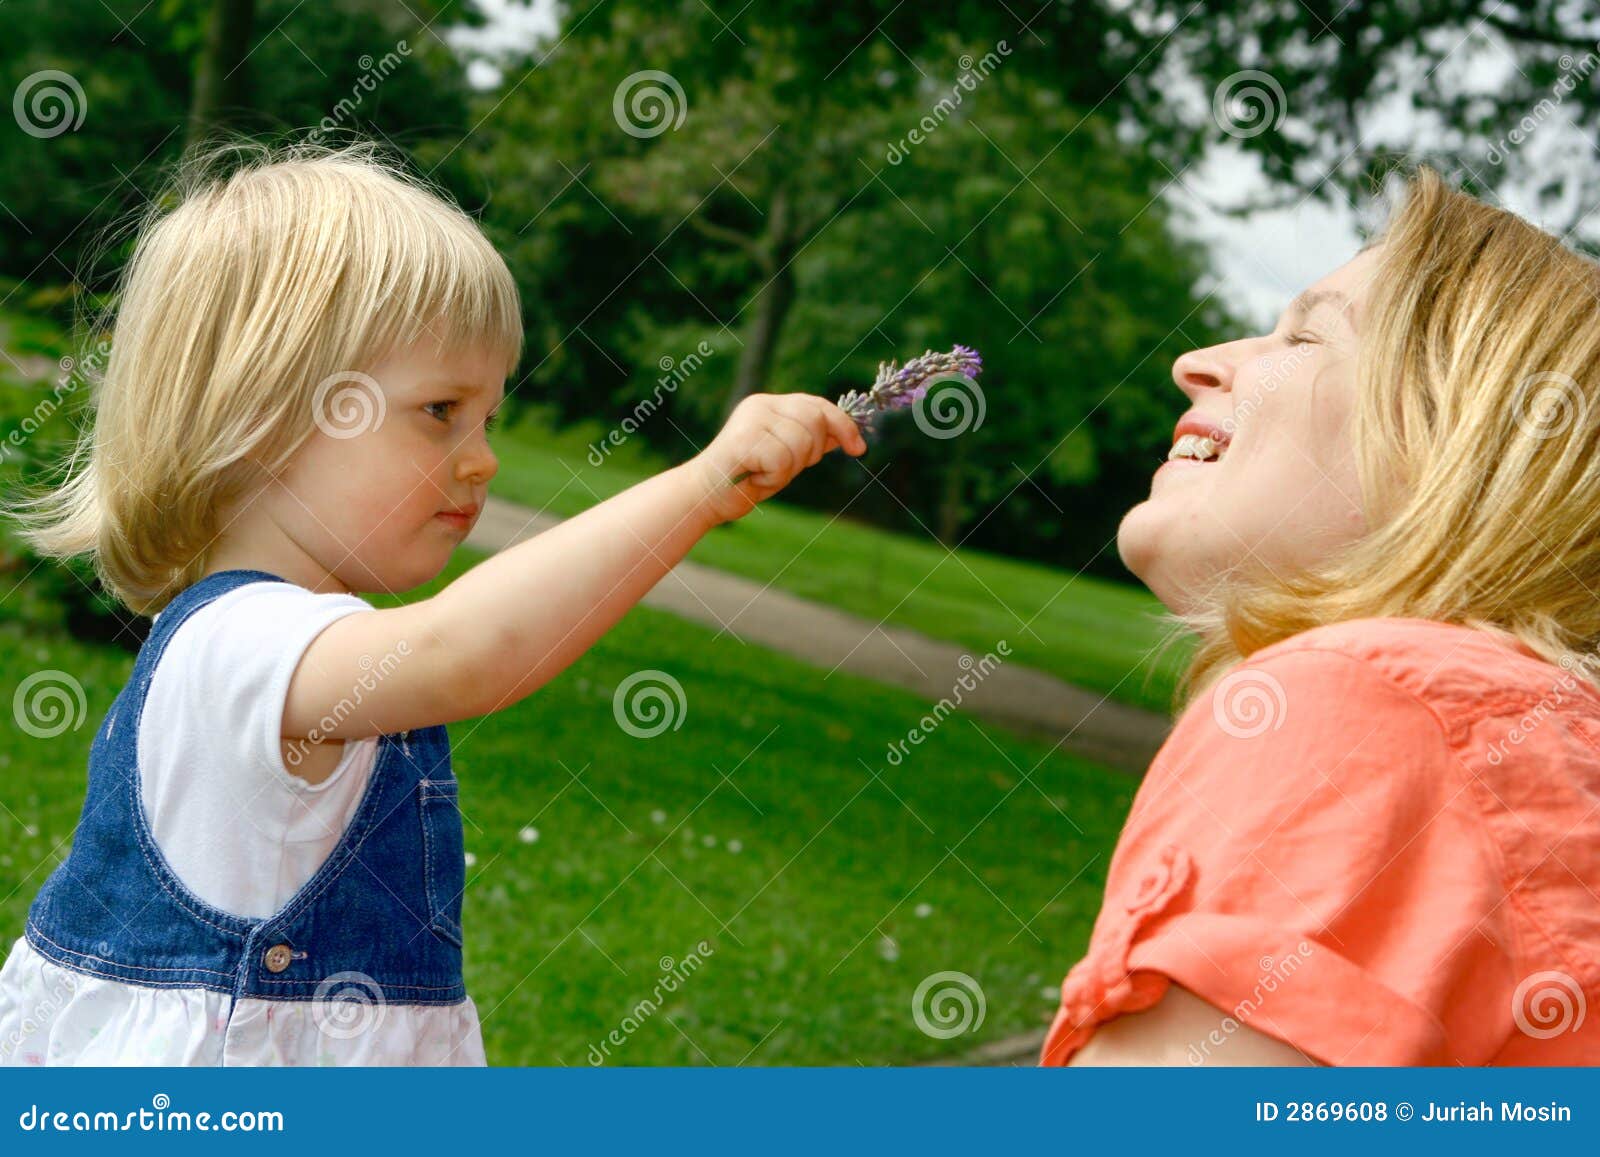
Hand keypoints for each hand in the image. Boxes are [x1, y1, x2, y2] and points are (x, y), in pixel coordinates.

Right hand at [688, 393, 867, 524]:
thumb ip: (811, 441)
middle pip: (815, 421)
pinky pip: (783, 459)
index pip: (818, 405)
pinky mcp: (743, 439)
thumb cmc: (747, 478)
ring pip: (802, 441)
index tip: (858, 449)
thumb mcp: (787, 456)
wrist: (705, 497)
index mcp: (770, 405)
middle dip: (811, 453)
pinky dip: (774, 478)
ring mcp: (751, 419)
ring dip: (789, 469)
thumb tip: (848, 434)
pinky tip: (755, 479)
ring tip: (765, 474)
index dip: (843, 425)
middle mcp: (761, 405)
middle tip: (782, 469)